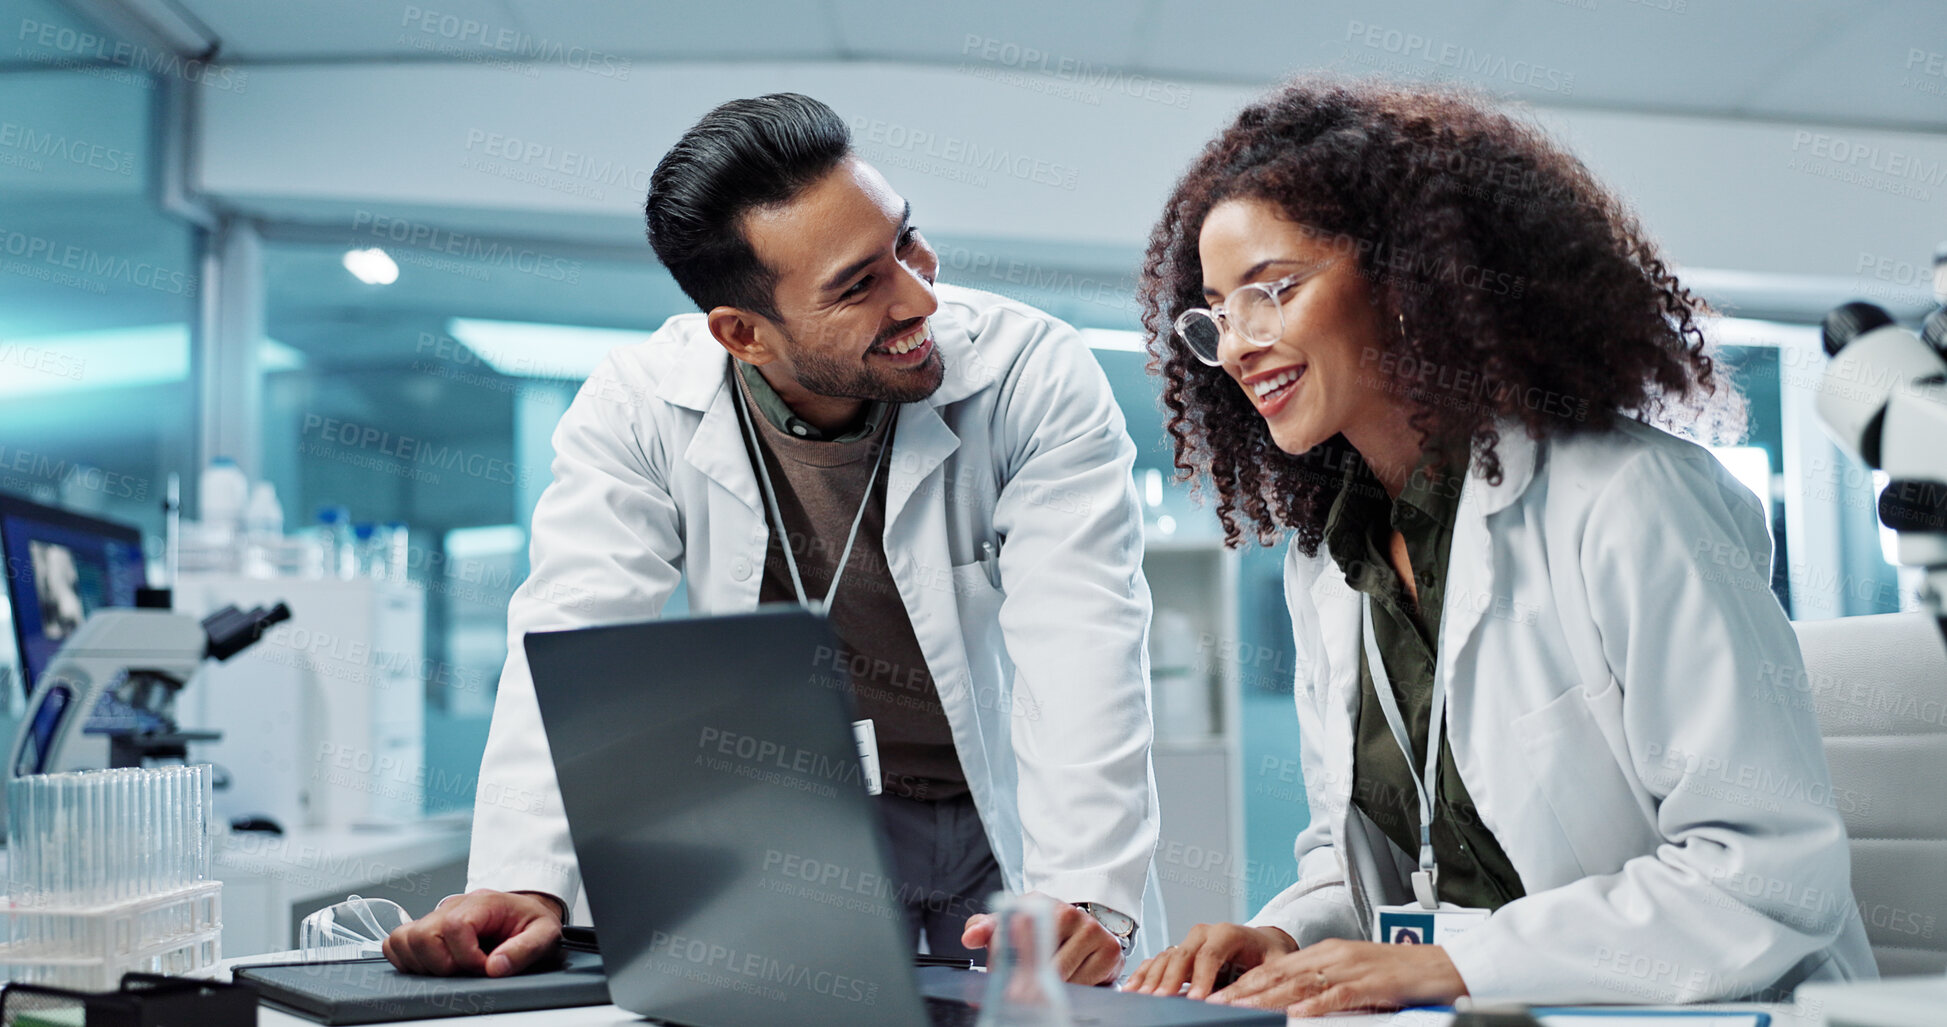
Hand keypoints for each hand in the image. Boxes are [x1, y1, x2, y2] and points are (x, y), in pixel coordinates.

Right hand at [381, 889, 563, 977]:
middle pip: (424, 935)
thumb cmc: (530, 921)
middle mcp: (453, 907)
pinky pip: (397, 942)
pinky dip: (407, 959)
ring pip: (404, 939)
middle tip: (467, 968)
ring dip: (424, 963)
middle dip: (444, 963)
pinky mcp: (426, 928)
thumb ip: (524, 949)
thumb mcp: (544, 933)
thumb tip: (496, 966)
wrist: (525, 912)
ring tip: (452, 967)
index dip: (467, 956)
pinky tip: (434, 965)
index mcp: (483, 903)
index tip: (485, 965)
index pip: (456, 926)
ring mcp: (436, 917)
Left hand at [960, 892, 1124, 984]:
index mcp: (1039, 903)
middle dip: (1025, 981)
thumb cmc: (1042, 929)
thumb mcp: (1010, 925)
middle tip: (1018, 990)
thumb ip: (985, 929)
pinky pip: (1085, 984)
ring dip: (1050, 989)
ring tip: (1047, 983)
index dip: (1001, 962)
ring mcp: (1091, 930)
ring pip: (1062, 977)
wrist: (1082, 930)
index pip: (1012, 936)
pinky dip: (1074, 990)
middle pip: (1039, 963)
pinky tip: (1071, 980)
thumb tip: (969, 938)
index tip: (996, 977)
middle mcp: (1068, 912)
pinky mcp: (1109, 950)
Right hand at [1123, 922, 1295, 999]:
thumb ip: (1258, 982)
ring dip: (1153, 978)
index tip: (1196, 999)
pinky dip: (1145, 974)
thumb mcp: (1274, 967)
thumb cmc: (1269, 956)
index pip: (1210, 954)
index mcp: (1228, 933)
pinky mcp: (1180, 952)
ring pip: (1166, 957)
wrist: (1264, 944)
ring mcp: (1189, 941)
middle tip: (1162, 1000)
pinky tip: (1134, 988)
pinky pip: (1158, 961)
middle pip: (1182, 955)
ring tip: (1143, 997)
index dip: (1200, 978)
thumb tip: (1242, 1000)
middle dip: (1171, 979)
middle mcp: (1204, 934)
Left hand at [1207, 939, 1466, 1015]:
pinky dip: (1314, 1005)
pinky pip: (1338, 995)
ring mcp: (1353, 968)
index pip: (1277, 967)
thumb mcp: (1356, 976)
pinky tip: (1294, 1015)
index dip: (1246, 981)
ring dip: (1267, 998)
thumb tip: (1293, 1004)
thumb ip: (1325, 985)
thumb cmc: (1402, 975)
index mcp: (1328, 952)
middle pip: (1280, 974)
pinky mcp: (1373, 983)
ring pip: (1301, 984)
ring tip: (1240, 1009)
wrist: (1446, 966)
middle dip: (1244, 990)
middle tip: (1214, 1003)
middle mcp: (1335, 955)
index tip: (1219, 994)